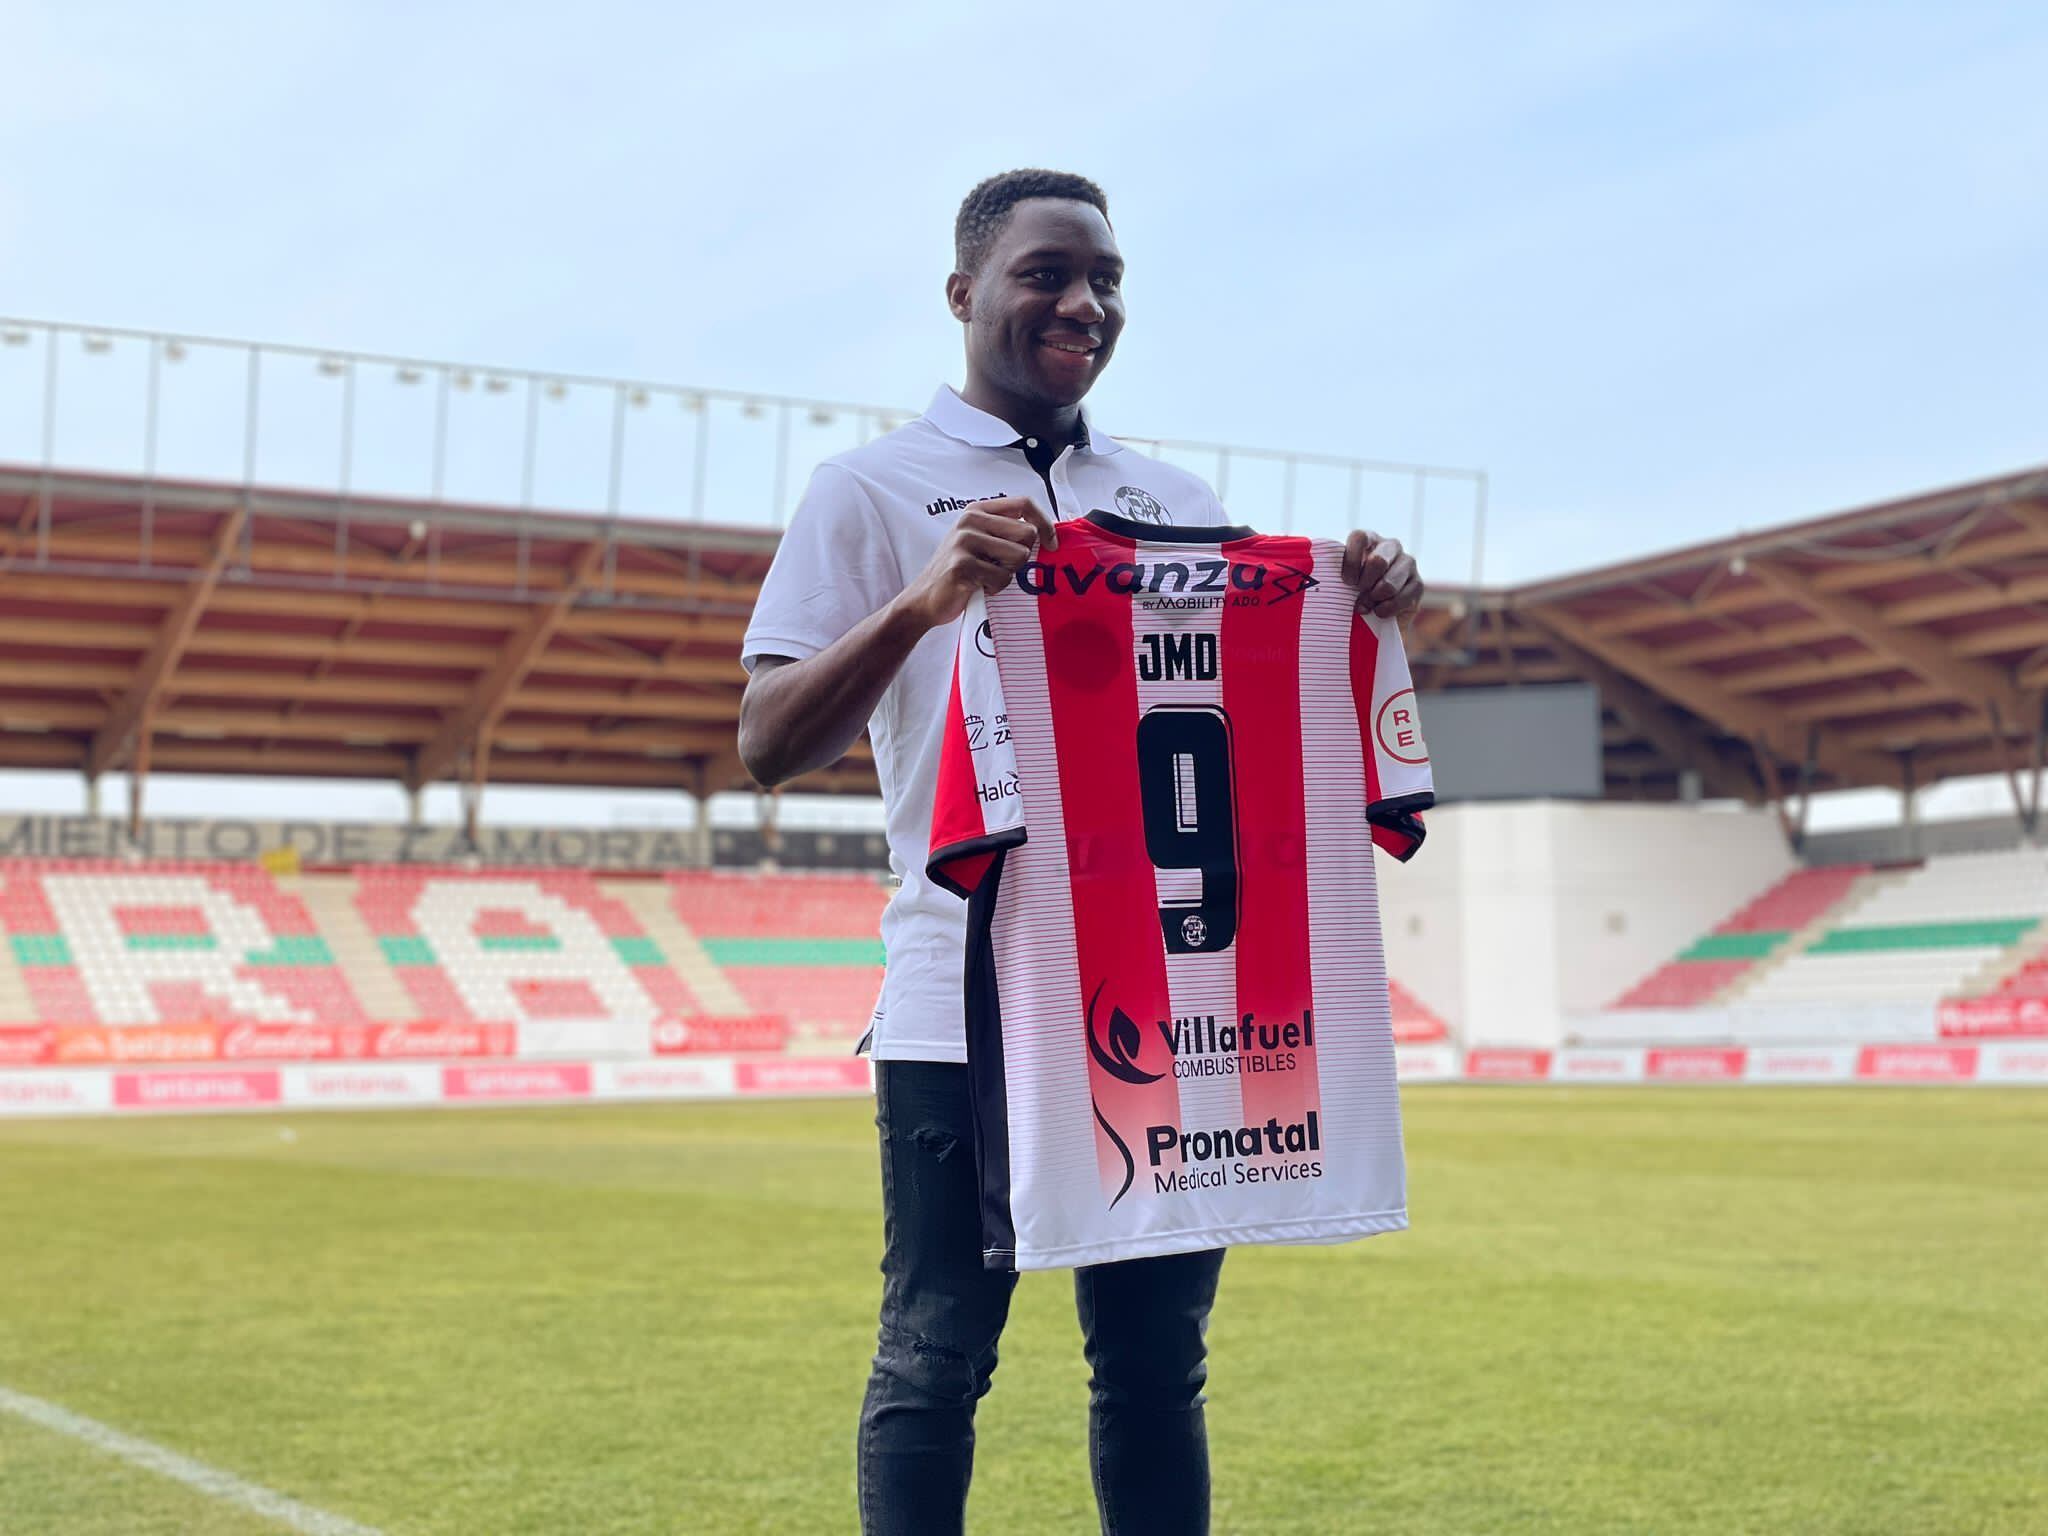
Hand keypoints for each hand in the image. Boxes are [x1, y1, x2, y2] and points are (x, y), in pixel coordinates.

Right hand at [895, 496, 1057, 630]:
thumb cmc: (959, 572)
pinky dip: (995, 588)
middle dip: (1022, 556)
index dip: (1045, 523)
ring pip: (1018, 556)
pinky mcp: (963, 565)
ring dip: (1008, 574)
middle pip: (1027, 533)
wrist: (924, 598)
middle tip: (1001, 567)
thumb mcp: (980, 542)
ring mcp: (964, 541)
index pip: (1024, 504)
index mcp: (977, 510)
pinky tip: (978, 586)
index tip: (1052, 543)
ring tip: (986, 576)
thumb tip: (1047, 534)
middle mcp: (970, 520)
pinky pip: (1002, 578)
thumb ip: (1006, 532)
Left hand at [1341, 530, 1423, 621]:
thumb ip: (1335, 574)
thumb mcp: (1342, 580)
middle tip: (1359, 594)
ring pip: (1389, 583)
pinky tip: (1379, 612)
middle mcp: (1391, 546)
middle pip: (1378, 561)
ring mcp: (1408, 563)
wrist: (1375, 617)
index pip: (1360, 537)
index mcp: (1369, 539)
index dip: (1351, 561)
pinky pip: (1401, 599)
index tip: (1346, 581)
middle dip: (1365, 583)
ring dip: (1374, 599)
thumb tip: (1322, 577)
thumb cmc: (1352, 592)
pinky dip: (1386, 610)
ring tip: (1367, 606)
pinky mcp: (1418, 583)